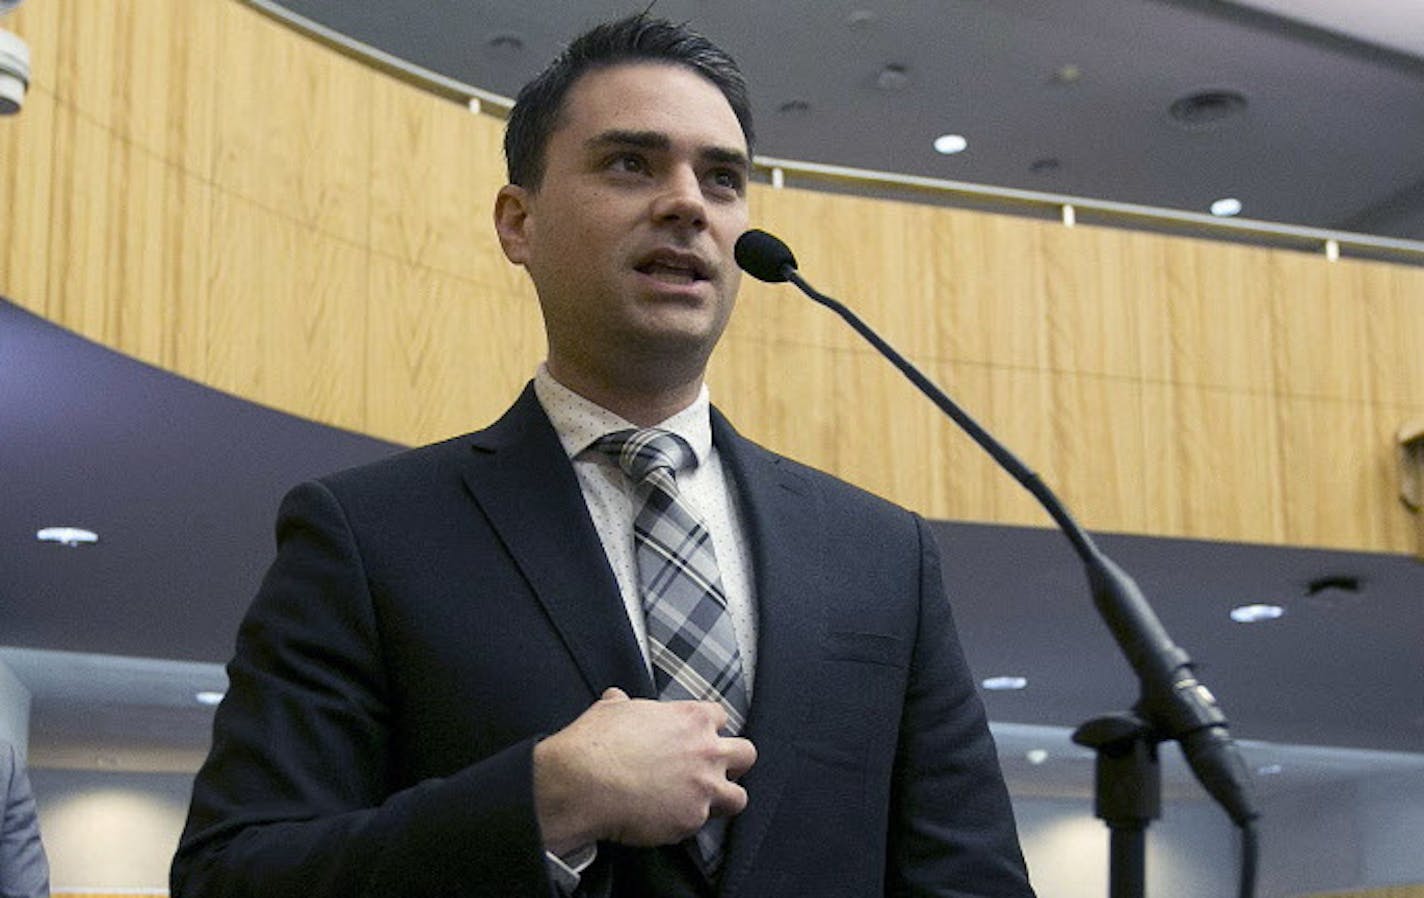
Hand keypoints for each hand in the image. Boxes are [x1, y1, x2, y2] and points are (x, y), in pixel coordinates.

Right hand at [533, 687, 756, 853]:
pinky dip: (684, 823)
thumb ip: (625, 704)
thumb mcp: (612, 709)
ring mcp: (703, 788)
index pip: (721, 718)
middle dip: (733, 763)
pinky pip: (699, 825)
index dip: (708, 729)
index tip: (696, 738)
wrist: (585, 782)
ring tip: (698, 803)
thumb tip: (618, 699)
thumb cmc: (597, 742)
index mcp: (692, 719)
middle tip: (710, 771)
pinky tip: (664, 820)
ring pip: (738, 797)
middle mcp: (707, 752)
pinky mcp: (691, 820)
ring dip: (722, 800)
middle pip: (746, 754)